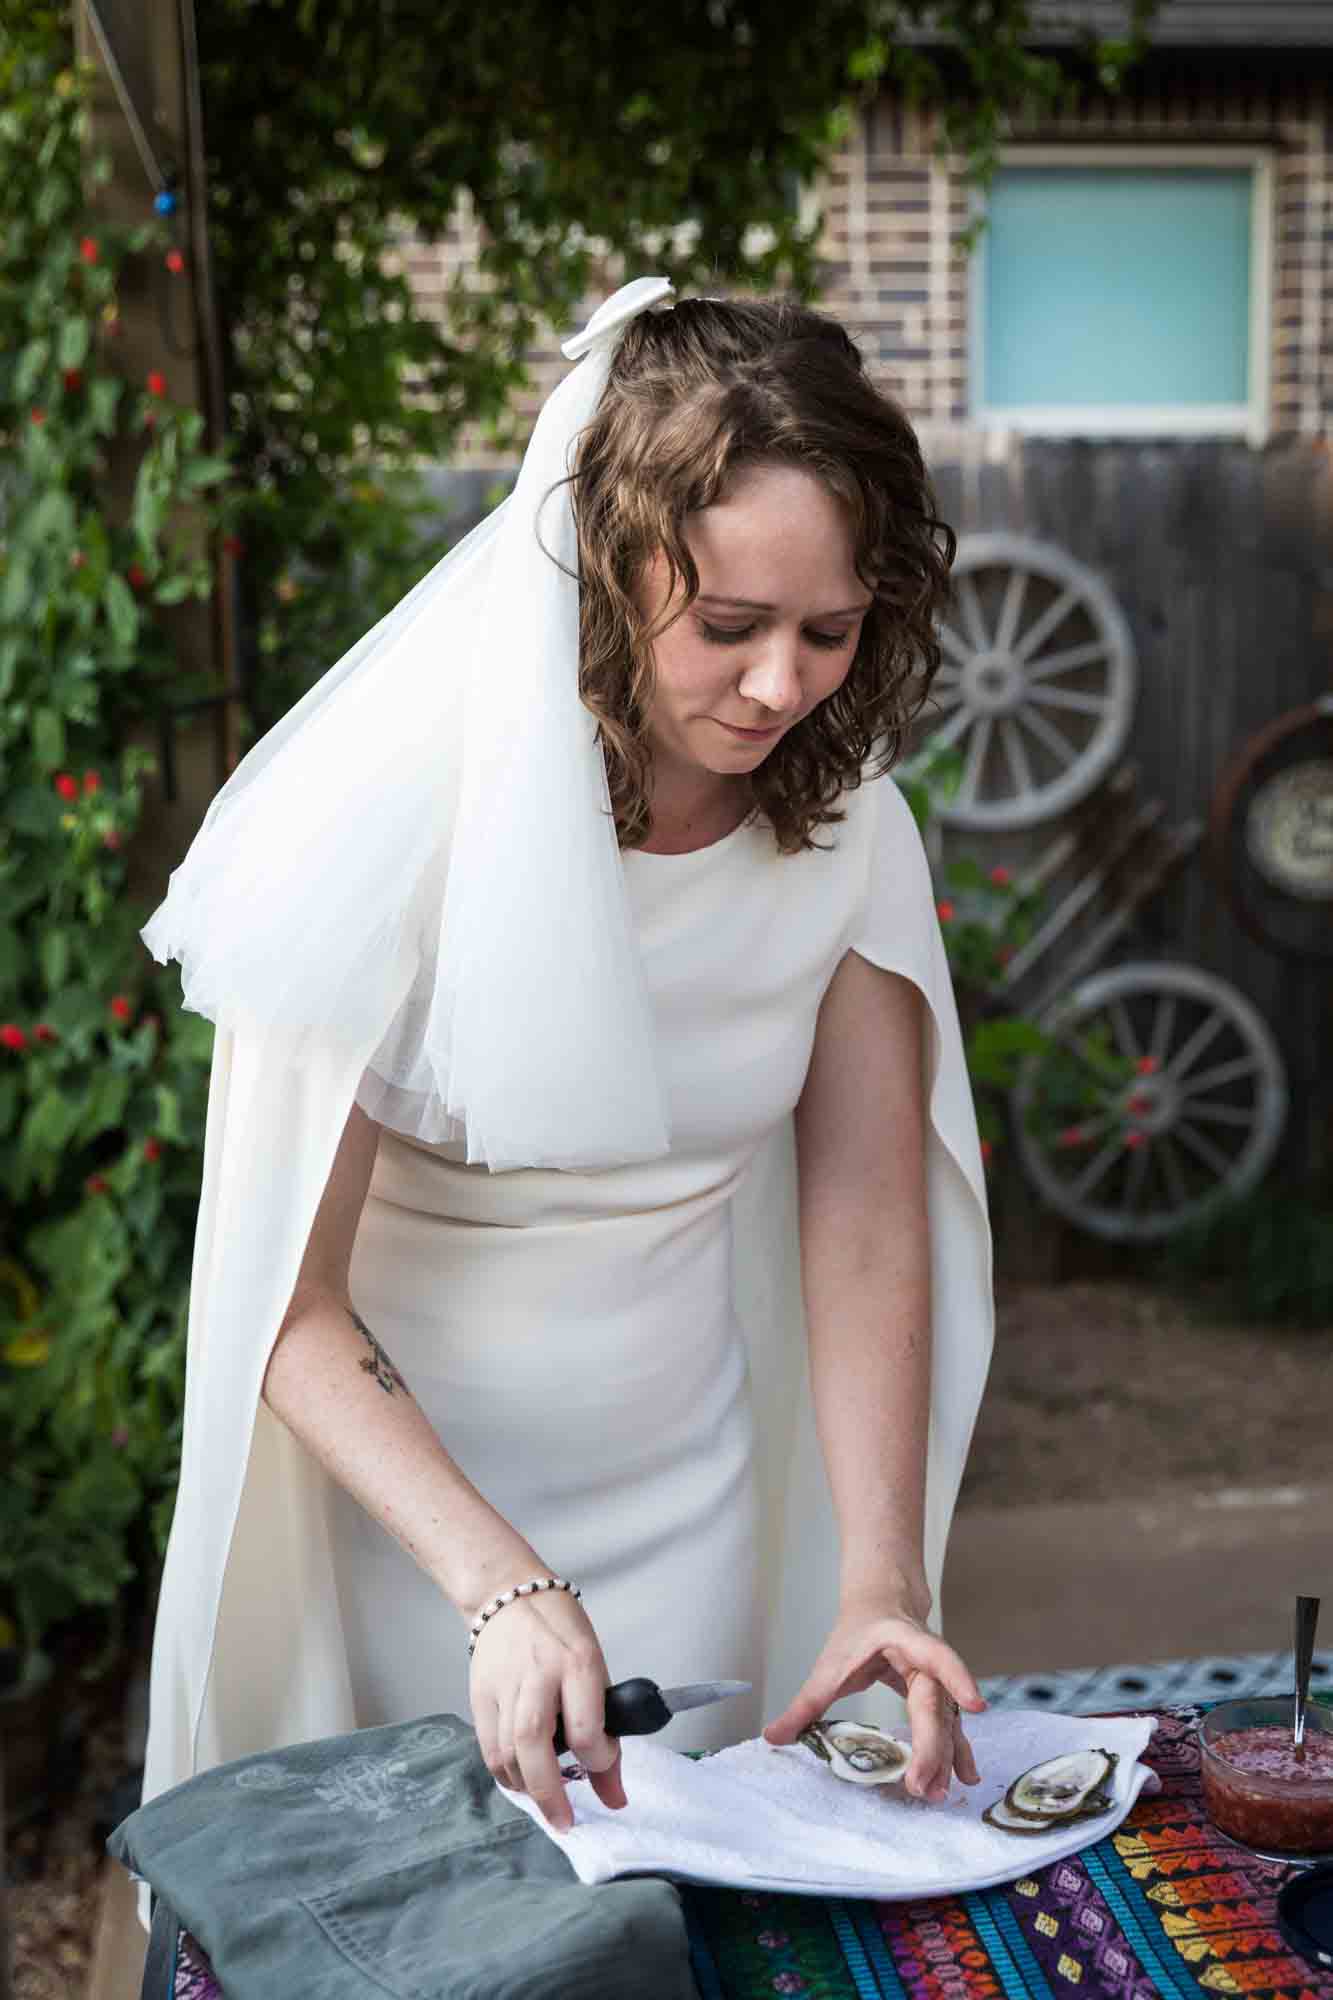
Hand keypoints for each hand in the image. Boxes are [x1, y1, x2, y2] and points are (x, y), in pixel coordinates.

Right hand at [469, 1585, 627, 1831]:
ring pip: (506, 1752)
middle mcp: (538, 1675)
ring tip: (545, 1800)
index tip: (604, 1765)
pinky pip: (488, 1747)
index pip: (586, 1727)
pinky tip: (520, 1780)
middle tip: (565, 1821)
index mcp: (577, 1662)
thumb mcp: (594, 1666)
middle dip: (550, 1792)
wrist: (507, 1593)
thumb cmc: (559, 1628)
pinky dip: (504, 1772)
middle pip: (534, 1742)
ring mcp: (504, 1686)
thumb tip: (615, 1792)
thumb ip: (604, 1727)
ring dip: (526, 1787)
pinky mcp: (479, 1696)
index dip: (600, 1759)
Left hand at [762, 1598, 984, 1802]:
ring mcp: (938, 1681)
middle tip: (923, 1786)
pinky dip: (955, 1752)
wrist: (881, 1606)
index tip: (975, 1704)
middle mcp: (930, 1662)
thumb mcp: (830, 1664)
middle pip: (937, 1704)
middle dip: (933, 1747)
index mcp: (906, 1641)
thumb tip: (773, 1736)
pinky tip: (965, 1777)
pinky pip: (950, 1726)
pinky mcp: (938, 1698)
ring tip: (940, 1793)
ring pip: (948, 1721)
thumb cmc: (859, 1633)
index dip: (956, 1676)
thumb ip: (805, 1702)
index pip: (936, 1655)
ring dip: (946, 1757)